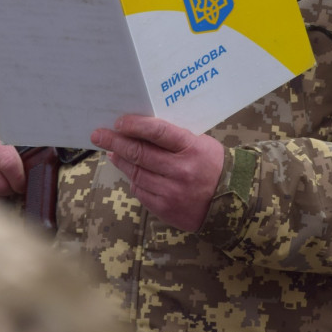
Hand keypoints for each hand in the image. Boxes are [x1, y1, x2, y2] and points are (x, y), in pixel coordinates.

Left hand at [91, 115, 224, 231]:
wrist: (233, 201)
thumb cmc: (214, 165)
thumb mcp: (200, 143)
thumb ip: (173, 138)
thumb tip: (138, 131)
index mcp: (191, 148)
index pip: (157, 132)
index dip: (134, 125)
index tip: (118, 122)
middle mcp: (181, 170)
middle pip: (140, 153)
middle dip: (115, 142)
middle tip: (99, 135)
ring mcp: (172, 192)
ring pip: (136, 173)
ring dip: (120, 160)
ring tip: (112, 151)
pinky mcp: (167, 209)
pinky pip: (141, 192)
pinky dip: (134, 180)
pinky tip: (130, 172)